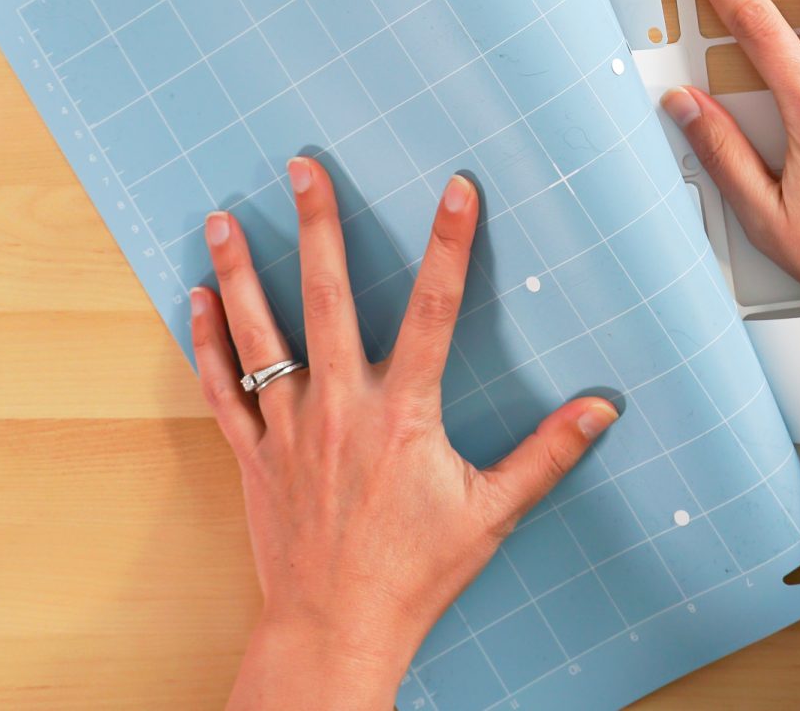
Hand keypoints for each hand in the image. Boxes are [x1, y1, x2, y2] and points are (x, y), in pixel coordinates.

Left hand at [190, 161, 617, 709]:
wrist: (336, 629)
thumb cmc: (414, 574)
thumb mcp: (492, 513)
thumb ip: (547, 454)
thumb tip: (601, 410)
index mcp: (401, 413)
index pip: (433, 310)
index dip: (448, 245)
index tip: (455, 190)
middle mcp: (339, 407)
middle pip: (325, 298)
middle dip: (317, 226)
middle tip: (303, 168)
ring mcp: (288, 428)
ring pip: (259, 334)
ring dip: (242, 270)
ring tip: (222, 217)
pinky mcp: (252, 454)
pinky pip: (220, 387)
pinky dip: (207, 341)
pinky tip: (198, 298)